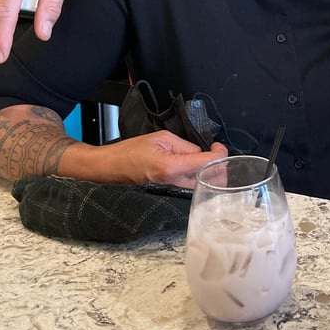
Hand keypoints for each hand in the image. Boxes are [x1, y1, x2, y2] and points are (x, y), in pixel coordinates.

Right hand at [64, 132, 228, 188]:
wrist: (111, 167)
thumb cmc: (131, 151)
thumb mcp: (161, 137)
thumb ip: (185, 146)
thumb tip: (201, 152)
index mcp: (171, 167)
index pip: (207, 164)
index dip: (219, 154)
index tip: (218, 146)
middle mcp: (174, 183)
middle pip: (210, 181)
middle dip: (219, 166)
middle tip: (217, 153)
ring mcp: (171, 190)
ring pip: (202, 186)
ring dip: (210, 173)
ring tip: (208, 158)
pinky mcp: (169, 192)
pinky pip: (191, 187)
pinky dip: (200, 178)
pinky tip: (198, 167)